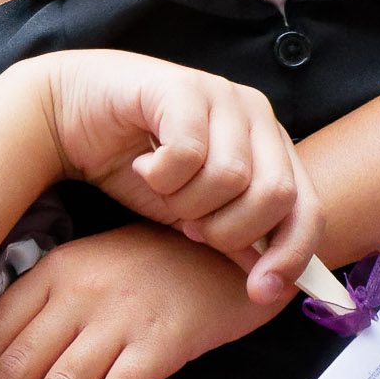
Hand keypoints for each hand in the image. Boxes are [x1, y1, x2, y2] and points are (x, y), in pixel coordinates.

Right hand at [28, 51, 323, 301]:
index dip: (291, 256)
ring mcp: (223, 95)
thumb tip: (277, 283)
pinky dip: (160, 175)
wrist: (71, 118)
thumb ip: (237, 240)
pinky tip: (142, 164)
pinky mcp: (184, 87)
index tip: (259, 291)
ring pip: (231, 178)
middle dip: (226, 228)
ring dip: (186, 201)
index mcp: (270, 147)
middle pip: (275, 196)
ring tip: (163, 187)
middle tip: (186, 221)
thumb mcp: (194, 215)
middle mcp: (257, 115)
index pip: (308, 209)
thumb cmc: (138, 167)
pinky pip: (189, 154)